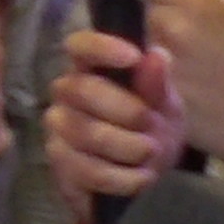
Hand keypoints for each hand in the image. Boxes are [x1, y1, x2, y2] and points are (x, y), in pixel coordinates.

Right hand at [43, 36, 181, 223]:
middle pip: (83, 90)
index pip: (80, 45)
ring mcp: (59, 131)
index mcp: (90, 68)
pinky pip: (87, 171)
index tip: (134, 57)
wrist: (145, 174)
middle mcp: (66, 94)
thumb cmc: (151, 127)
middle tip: (153, 124)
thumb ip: (157, 84)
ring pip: (86, 133)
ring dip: (128, 146)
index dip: (102, 47)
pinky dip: (122, 177)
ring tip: (152, 153)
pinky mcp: (60, 167)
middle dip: (126, 109)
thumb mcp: (164, 106)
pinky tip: (141, 177)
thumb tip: (156, 55)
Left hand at [123, 0, 223, 206]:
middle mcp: (165, 23)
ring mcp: (150, 54)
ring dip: (142, 30)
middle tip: (162, 12)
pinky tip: (157, 66)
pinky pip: (132, 58)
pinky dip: (139, 58)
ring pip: (131, 27)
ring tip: (165, 43)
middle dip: (146, 1)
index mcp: (191, 1)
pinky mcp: (143, 82)